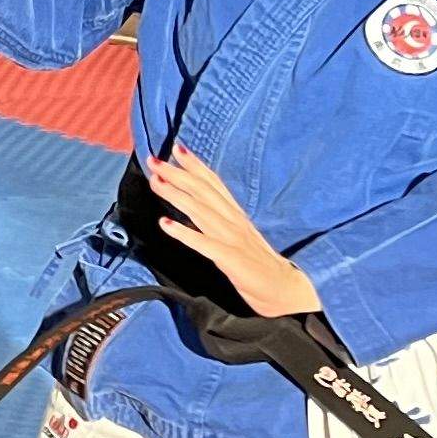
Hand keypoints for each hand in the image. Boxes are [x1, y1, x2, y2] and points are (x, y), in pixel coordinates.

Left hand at [140, 148, 321, 320]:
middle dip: (177, 174)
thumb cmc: (257, 263)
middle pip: (203, 191)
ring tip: (155, 182)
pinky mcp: (231, 259)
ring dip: (175, 195)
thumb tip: (199, 205)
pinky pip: (204, 244)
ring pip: (200, 211)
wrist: (283, 289)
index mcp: (235, 214)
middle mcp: (233, 221)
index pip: (214, 183)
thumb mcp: (238, 234)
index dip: (195, 165)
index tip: (176, 148)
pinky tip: (165, 224)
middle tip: (153, 160)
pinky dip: (184, 233)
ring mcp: (232, 238)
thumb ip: (220, 219)